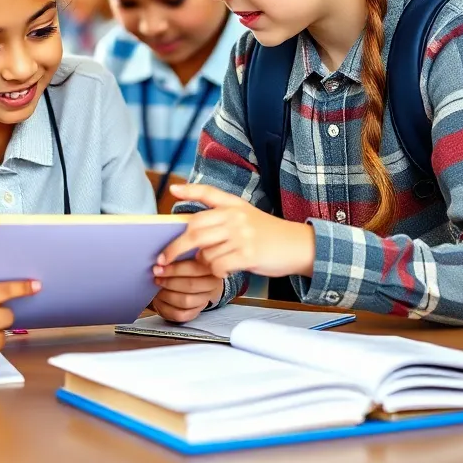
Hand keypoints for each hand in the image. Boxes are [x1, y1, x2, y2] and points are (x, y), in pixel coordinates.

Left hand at [151, 258, 223, 322]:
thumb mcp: (185, 256)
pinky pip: (180, 313)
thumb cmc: (184, 266)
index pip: (195, 268)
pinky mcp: (194, 313)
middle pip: (190, 285)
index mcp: (212, 268)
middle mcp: (212, 286)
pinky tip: (158, 299)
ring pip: (185, 300)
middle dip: (170, 280)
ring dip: (167, 293)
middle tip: (156, 274)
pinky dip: (166, 306)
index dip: (175, 268)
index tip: (160, 264)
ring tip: (157, 285)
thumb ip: (180, 254)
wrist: (188, 283)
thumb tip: (163, 257)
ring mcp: (204, 301)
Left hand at [158, 183, 315, 279]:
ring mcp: (241, 235)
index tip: (172, 190)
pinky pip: (218, 266)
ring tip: (211, 265)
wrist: (298, 246)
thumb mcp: (247, 215)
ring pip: (205, 253)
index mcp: (234, 205)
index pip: (208, 193)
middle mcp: (235, 217)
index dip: (189, 191)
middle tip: (163, 260)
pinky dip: (216, 272)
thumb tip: (190, 233)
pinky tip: (224, 271)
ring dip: (202, 264)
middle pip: (194, 231)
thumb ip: (221, 218)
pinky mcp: (248, 254)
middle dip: (174, 248)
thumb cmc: (268, 234)